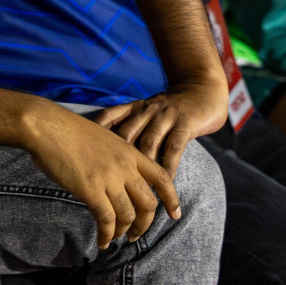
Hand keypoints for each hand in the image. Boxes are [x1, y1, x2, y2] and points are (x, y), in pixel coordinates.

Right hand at [24, 100, 181, 249]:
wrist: (47, 126)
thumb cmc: (67, 129)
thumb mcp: (103, 138)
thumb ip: (115, 158)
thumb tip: (115, 181)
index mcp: (129, 151)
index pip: (162, 177)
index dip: (172, 199)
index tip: (175, 214)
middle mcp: (125, 165)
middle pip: (148, 203)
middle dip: (144, 225)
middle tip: (134, 234)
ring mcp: (109, 178)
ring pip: (128, 215)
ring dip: (122, 232)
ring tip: (114, 238)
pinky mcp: (91, 189)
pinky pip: (106, 220)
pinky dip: (106, 235)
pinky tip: (101, 241)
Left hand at [90, 80, 227, 175]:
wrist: (202, 90)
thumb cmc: (171, 107)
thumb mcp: (147, 110)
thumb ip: (130, 126)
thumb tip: (106, 152)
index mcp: (134, 108)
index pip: (107, 118)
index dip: (94, 135)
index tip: (83, 155)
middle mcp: (146, 110)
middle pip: (125, 136)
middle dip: (115, 162)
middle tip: (107, 188)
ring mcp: (165, 116)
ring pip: (148, 144)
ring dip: (142, 171)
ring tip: (137, 195)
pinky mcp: (185, 123)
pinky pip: (173, 148)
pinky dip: (168, 167)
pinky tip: (165, 185)